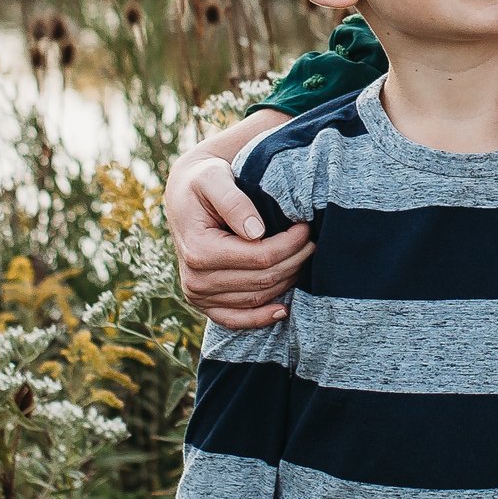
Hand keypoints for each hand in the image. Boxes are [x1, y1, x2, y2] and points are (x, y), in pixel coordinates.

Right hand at [168, 130, 311, 328]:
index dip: (289, 245)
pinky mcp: (205, 305)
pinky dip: (261, 318)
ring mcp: (199, 296)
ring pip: (256, 298)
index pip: (259, 257)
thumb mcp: (214, 178)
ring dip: (286, 281)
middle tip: (312, 241)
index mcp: (198, 250)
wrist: (185, 197)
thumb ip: (233, 201)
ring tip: (303, 258)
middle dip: (294, 261)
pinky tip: (283, 310)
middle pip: (262, 280)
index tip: (305, 227)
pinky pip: (235, 320)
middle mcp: (195, 280)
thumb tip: (257, 231)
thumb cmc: (203, 183)